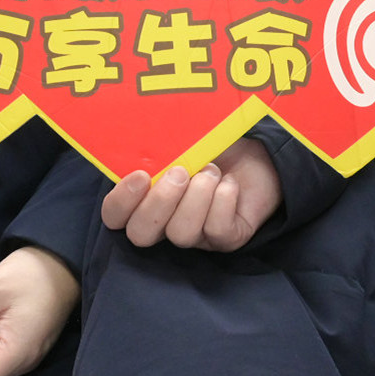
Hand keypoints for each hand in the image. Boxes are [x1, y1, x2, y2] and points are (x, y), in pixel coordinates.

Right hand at [100, 137, 281, 250]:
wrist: (259, 150)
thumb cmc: (213, 143)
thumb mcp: (181, 137)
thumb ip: (157, 143)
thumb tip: (137, 138)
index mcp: (146, 199)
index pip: (115, 217)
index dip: (121, 202)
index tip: (141, 175)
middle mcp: (166, 223)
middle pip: (141, 235)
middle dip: (159, 203)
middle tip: (180, 172)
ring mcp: (196, 235)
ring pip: (181, 234)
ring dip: (198, 196)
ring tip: (212, 172)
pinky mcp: (227, 239)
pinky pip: (216, 230)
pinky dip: (223, 201)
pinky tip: (228, 183)